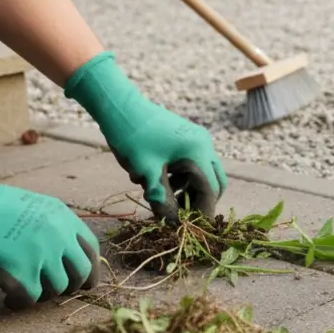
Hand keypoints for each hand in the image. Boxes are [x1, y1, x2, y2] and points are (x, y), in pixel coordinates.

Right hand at [0, 141, 100, 309]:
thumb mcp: (29, 206)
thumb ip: (50, 226)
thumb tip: (62, 255)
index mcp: (61, 216)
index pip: (90, 248)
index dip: (89, 268)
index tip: (84, 280)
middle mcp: (57, 235)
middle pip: (80, 273)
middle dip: (71, 287)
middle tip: (52, 292)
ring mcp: (40, 255)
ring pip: (56, 289)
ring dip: (40, 294)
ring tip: (20, 289)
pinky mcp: (20, 275)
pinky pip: (30, 300)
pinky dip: (19, 303)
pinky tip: (7, 299)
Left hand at [63, 52, 226, 222]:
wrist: (118, 105)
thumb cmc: (131, 137)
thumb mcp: (146, 173)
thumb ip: (162, 200)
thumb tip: (172, 224)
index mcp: (198, 151)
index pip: (210, 189)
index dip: (203, 211)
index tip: (192, 228)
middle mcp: (204, 144)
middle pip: (215, 182)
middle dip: (201, 201)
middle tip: (182, 217)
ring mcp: (197, 139)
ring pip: (204, 174)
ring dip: (190, 190)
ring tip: (164, 199)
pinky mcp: (187, 138)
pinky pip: (193, 165)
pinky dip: (183, 179)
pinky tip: (161, 183)